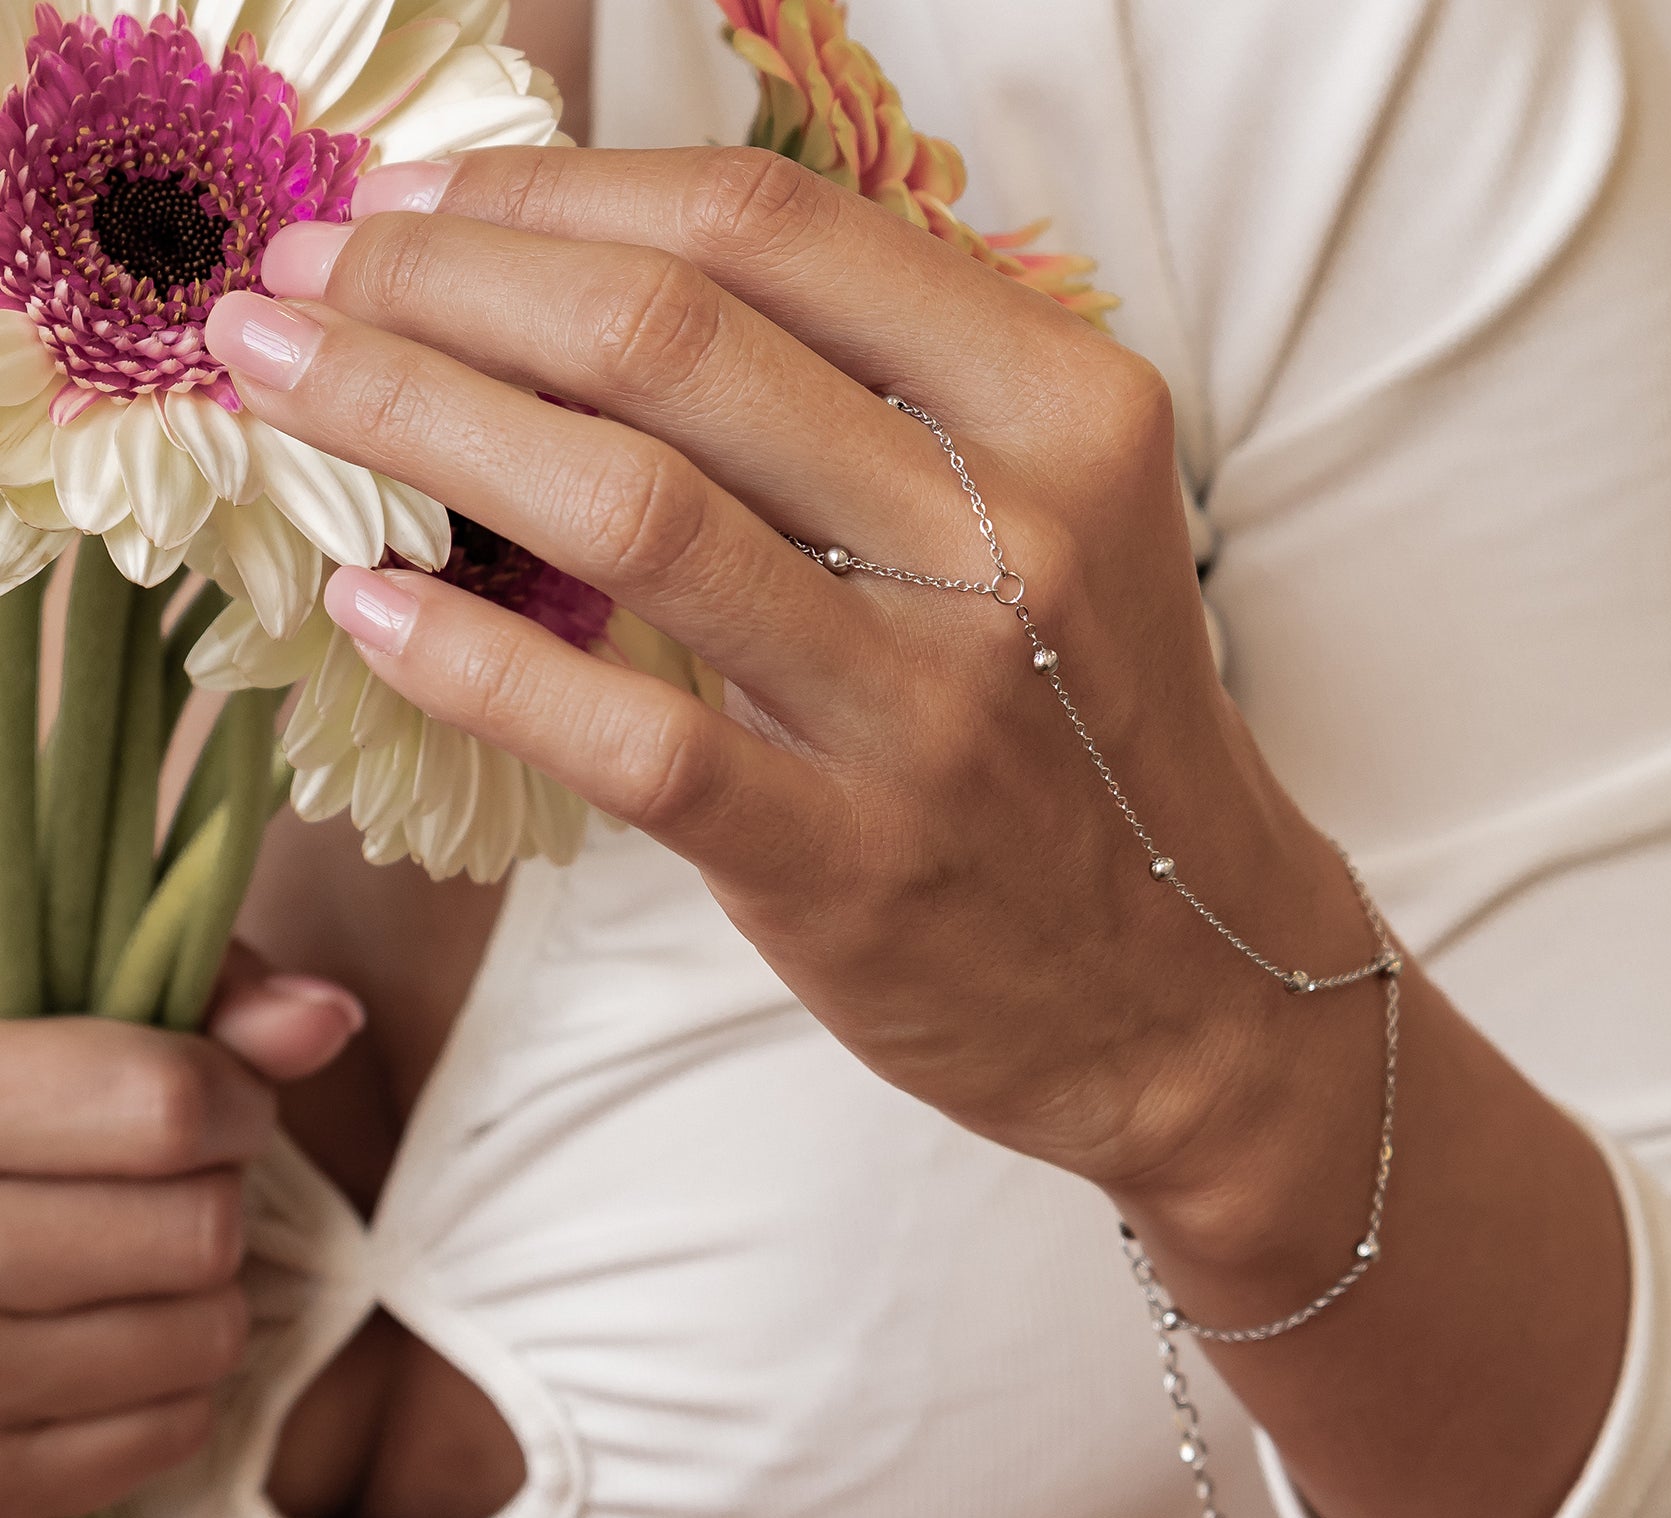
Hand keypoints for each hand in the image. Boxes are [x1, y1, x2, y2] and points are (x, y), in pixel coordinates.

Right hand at [0, 955, 362, 1517]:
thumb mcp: (38, 1006)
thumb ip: (187, 994)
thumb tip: (326, 1018)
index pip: (161, 1109)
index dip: (231, 1098)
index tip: (215, 1104)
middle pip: (196, 1232)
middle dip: (210, 1198)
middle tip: (155, 1190)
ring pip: (199, 1338)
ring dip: (198, 1298)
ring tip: (129, 1270)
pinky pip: (165, 1434)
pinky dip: (167, 1392)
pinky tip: (102, 1348)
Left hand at [206, 148, 1635, 1517]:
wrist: (1189, 984)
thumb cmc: (1093, 739)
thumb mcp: (1059, 522)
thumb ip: (887, 406)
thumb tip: (614, 299)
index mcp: (1064, 410)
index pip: (771, 226)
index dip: (558, 190)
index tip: (422, 204)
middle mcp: (1013, 538)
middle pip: (671, 339)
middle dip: (444, 284)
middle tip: (306, 282)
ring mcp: (932, 710)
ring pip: (633, 511)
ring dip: (417, 422)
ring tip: (288, 390)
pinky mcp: (851, 863)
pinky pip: (629, 739)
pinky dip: (475, 662)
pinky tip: (369, 610)